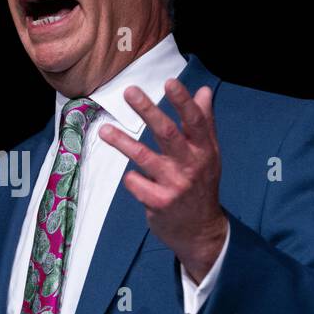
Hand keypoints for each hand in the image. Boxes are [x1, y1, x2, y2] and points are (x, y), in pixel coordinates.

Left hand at [98, 80, 227, 280]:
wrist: (201, 231)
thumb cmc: (201, 185)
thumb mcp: (209, 154)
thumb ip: (205, 122)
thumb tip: (203, 91)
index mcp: (204, 150)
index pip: (196, 121)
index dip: (183, 101)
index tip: (169, 81)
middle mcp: (191, 165)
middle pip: (167, 133)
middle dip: (148, 110)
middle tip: (129, 92)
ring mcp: (174, 185)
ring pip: (143, 156)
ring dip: (122, 142)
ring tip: (104, 130)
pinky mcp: (159, 202)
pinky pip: (135, 182)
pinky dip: (131, 178)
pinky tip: (135, 179)